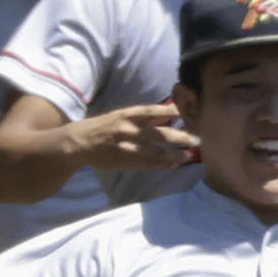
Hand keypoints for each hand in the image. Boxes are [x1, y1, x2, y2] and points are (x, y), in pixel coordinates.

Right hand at [70, 102, 196, 171]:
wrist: (80, 143)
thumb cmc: (105, 126)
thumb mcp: (122, 115)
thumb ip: (145, 117)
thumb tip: (170, 115)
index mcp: (129, 115)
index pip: (155, 111)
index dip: (173, 111)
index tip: (190, 113)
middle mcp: (130, 129)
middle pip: (161, 133)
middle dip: (181, 137)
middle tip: (197, 140)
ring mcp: (128, 147)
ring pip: (157, 152)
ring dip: (175, 155)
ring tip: (189, 156)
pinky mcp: (126, 161)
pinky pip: (148, 164)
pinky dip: (162, 165)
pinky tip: (174, 165)